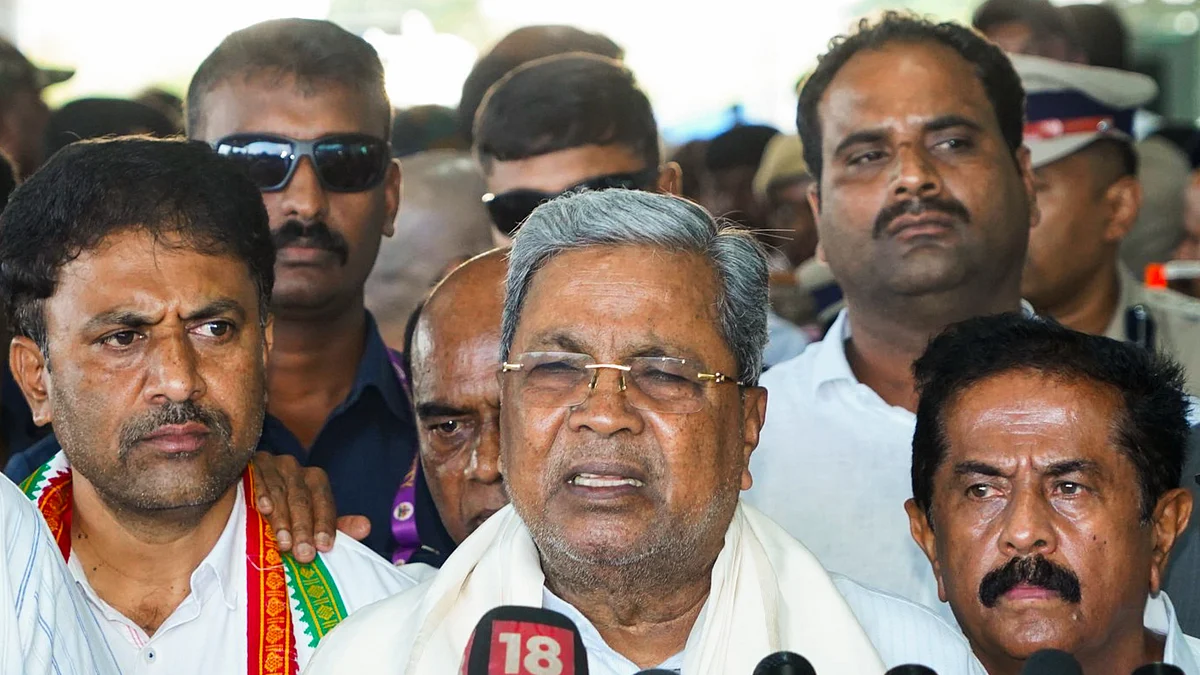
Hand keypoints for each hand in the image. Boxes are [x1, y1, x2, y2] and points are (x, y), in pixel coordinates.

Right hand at [250, 452, 370, 562]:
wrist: (242, 497)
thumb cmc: (282, 514)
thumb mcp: (310, 521)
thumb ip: (336, 526)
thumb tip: (366, 527)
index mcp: (315, 480)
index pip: (324, 501)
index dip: (325, 525)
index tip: (324, 547)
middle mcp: (296, 470)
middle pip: (302, 498)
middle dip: (304, 528)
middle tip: (303, 554)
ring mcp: (273, 464)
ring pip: (281, 491)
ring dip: (282, 519)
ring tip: (284, 543)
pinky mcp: (252, 463)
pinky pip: (259, 477)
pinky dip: (262, 493)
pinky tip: (264, 509)